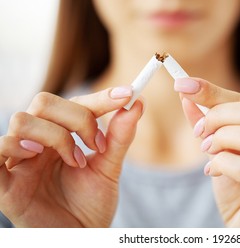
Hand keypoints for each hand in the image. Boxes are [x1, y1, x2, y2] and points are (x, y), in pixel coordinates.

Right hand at [0, 87, 143, 226]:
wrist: (81, 237)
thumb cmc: (91, 204)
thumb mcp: (109, 168)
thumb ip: (120, 137)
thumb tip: (138, 104)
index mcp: (61, 136)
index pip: (74, 103)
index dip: (99, 97)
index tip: (127, 94)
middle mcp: (38, 143)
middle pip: (44, 102)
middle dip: (77, 118)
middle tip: (98, 143)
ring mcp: (19, 160)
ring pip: (22, 120)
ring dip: (56, 136)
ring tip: (76, 161)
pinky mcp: (4, 183)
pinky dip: (16, 146)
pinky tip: (37, 156)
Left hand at [175, 78, 239, 226]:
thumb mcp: (223, 149)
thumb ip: (208, 121)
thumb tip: (187, 91)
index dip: (216, 92)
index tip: (184, 84)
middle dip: (221, 116)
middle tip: (200, 133)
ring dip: (224, 139)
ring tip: (208, 151)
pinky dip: (222, 164)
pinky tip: (213, 171)